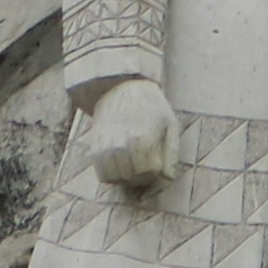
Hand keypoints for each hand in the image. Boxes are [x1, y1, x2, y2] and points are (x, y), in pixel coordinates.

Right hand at [82, 80, 174, 194]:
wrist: (121, 88)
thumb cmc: (151, 107)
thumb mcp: (169, 124)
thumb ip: (171, 152)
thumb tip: (168, 178)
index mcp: (143, 139)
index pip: (150, 172)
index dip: (156, 170)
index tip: (156, 161)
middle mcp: (122, 145)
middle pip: (133, 178)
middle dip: (142, 176)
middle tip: (146, 165)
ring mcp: (106, 147)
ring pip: (116, 178)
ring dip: (127, 177)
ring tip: (133, 166)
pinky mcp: (95, 148)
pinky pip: (102, 174)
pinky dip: (112, 175)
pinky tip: (120, 165)